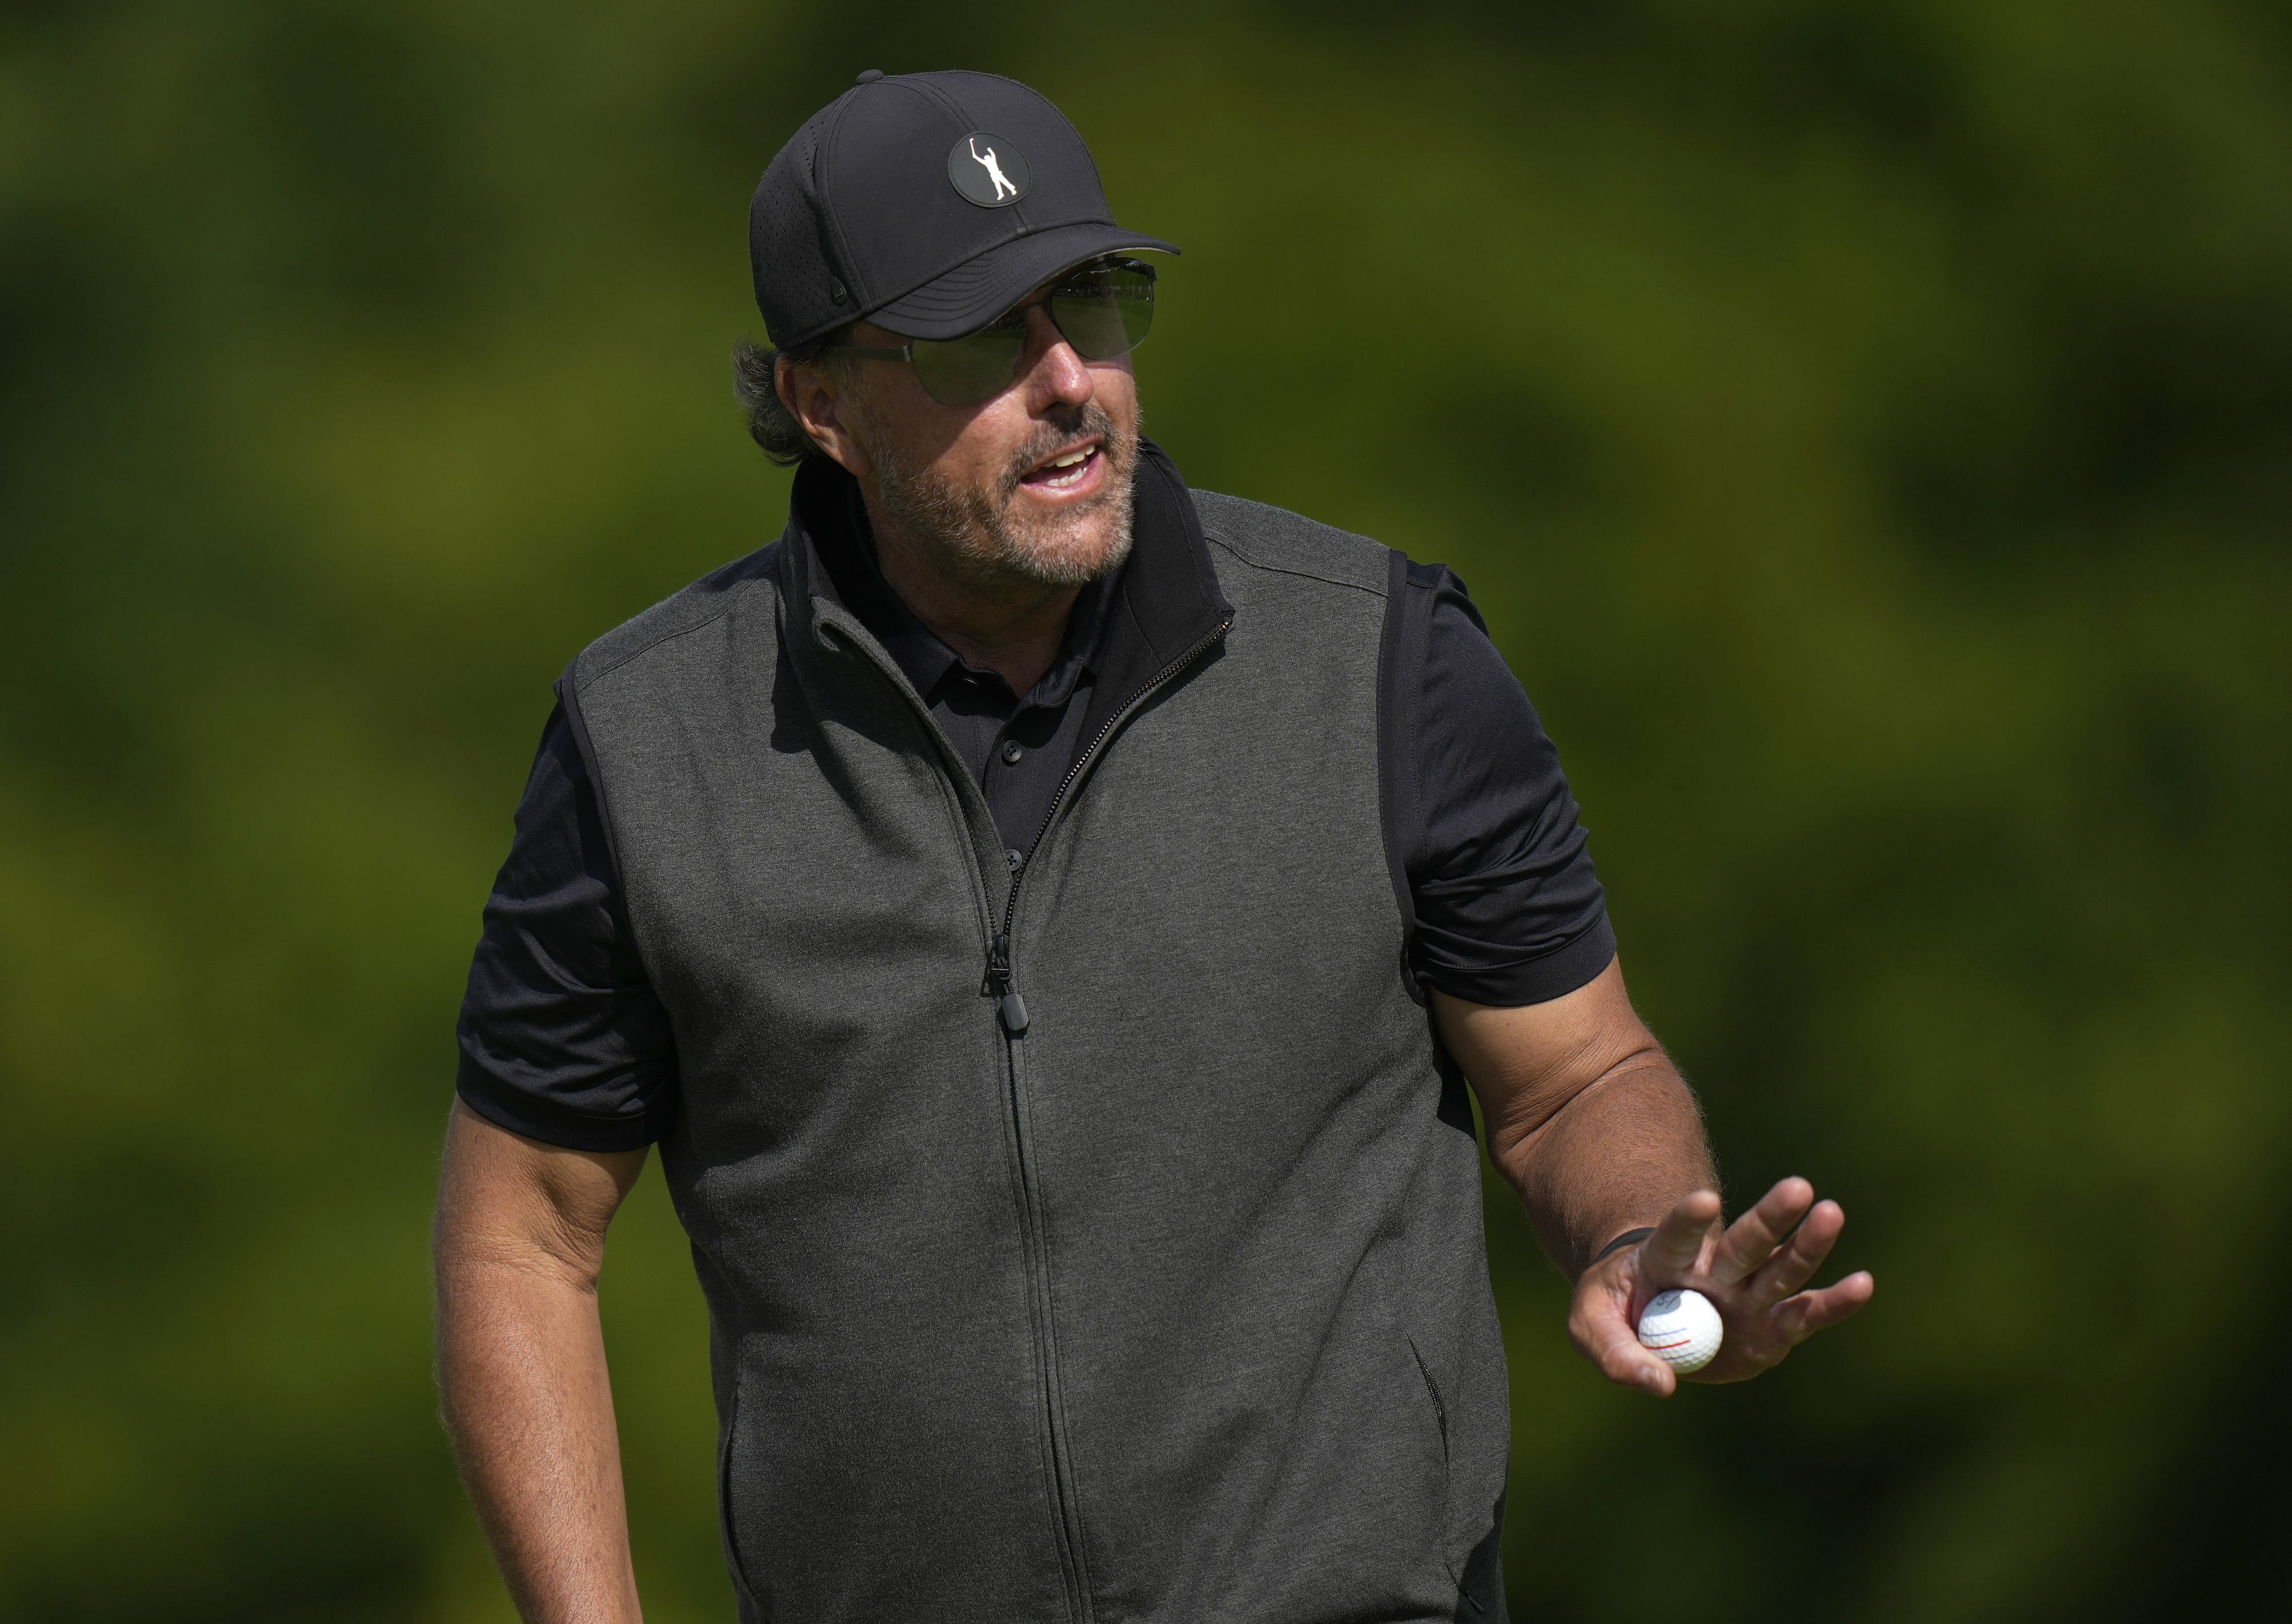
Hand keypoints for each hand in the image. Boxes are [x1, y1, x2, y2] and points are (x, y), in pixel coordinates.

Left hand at [1567, 1178, 1874, 1395]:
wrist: (1647, 1315)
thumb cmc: (1616, 1309)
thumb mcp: (1591, 1326)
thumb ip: (1615, 1353)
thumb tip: (1660, 1385)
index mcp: (1664, 1258)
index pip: (1676, 1235)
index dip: (1688, 1220)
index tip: (1705, 1198)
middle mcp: (1714, 1270)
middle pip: (1743, 1243)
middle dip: (1769, 1218)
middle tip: (1798, 1187)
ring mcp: (1746, 1296)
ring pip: (1779, 1268)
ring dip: (1806, 1245)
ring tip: (1832, 1212)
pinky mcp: (1770, 1329)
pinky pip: (1805, 1315)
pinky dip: (1833, 1304)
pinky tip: (1863, 1284)